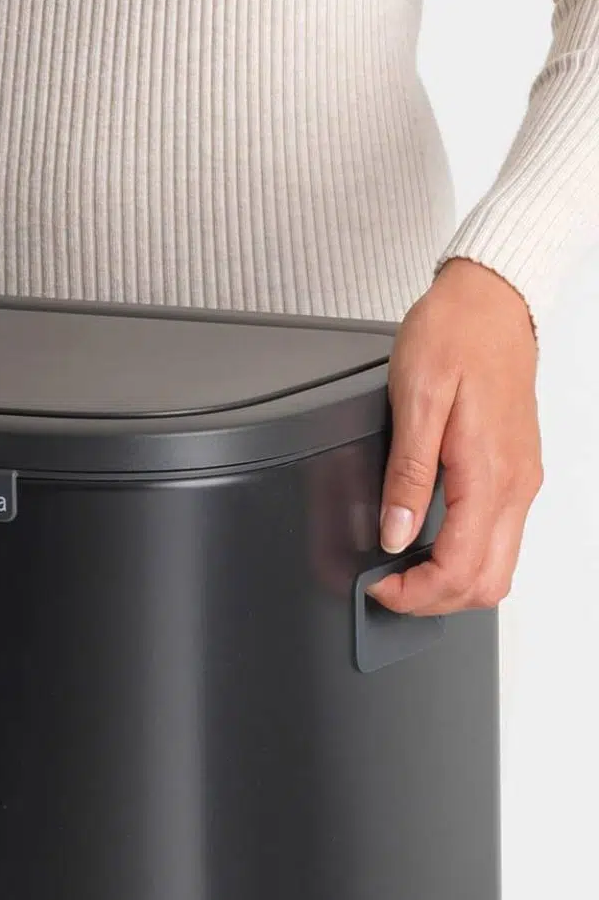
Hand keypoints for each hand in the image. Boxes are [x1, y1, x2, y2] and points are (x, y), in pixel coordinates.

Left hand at [366, 257, 541, 615]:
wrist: (490, 300)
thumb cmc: (452, 337)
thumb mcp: (416, 400)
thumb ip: (407, 473)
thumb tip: (396, 533)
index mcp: (490, 473)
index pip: (462, 567)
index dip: (418, 592)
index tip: (380, 587)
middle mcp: (515, 484)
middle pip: (489, 581)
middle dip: (436, 599)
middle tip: (389, 588)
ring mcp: (520, 479)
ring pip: (498, 564)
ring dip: (452, 581)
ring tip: (403, 570)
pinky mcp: (516, 470)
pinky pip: (498, 535)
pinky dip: (465, 554)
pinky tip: (429, 541)